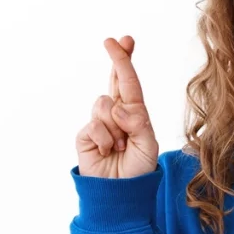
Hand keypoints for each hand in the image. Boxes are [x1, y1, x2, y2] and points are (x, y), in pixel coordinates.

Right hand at [75, 36, 158, 178]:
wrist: (119, 193)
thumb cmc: (138, 169)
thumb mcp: (147, 145)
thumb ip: (137, 122)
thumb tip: (117, 106)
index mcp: (135, 113)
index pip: (130, 83)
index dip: (126, 61)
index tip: (125, 40)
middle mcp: (117, 114)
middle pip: (114, 81)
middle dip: (117, 60)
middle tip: (113, 40)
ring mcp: (100, 123)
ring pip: (104, 105)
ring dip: (116, 127)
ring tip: (121, 147)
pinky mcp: (85, 134)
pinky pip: (95, 125)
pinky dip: (105, 139)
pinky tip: (108, 152)